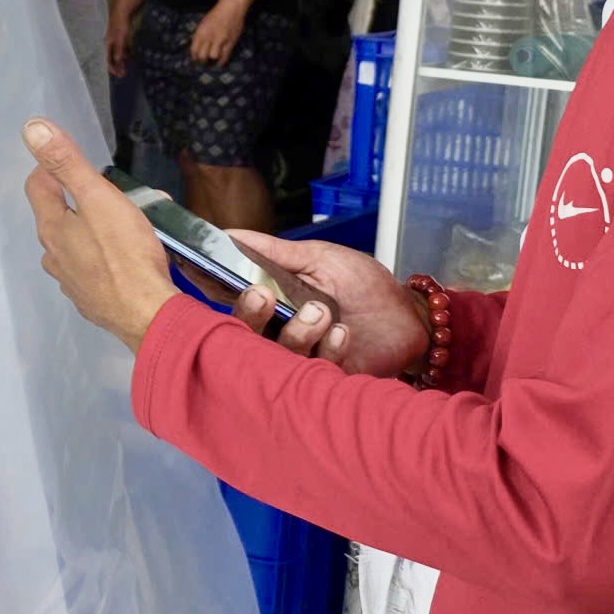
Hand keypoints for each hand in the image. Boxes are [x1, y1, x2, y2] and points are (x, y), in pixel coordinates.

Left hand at [22, 119, 176, 352]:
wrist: (148, 315)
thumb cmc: (125, 253)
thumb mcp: (98, 197)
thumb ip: (67, 163)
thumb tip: (32, 129)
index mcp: (52, 228)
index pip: (37, 186)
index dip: (50, 168)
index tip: (73, 162)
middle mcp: (55, 257)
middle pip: (55, 218)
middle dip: (77, 201)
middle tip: (108, 192)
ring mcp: (72, 283)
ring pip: (73, 248)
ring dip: (90, 232)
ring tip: (121, 225)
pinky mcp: (93, 302)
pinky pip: (91, 272)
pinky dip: (102, 259)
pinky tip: (124, 260)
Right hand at [106, 7, 136, 78]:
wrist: (122, 11)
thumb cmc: (119, 25)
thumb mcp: (120, 38)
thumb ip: (118, 50)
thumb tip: (117, 61)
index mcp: (107, 44)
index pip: (107, 60)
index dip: (112, 68)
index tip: (118, 75)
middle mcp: (109, 43)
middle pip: (112, 58)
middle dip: (117, 66)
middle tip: (123, 74)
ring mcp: (115, 40)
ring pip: (117, 53)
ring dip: (122, 61)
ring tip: (127, 67)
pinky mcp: (120, 37)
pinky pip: (122, 48)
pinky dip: (126, 52)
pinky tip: (130, 56)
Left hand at [189, 1, 246, 65]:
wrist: (230, 7)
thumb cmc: (216, 14)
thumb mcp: (203, 24)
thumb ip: (200, 36)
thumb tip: (197, 48)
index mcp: (200, 32)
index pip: (194, 50)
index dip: (194, 57)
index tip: (195, 60)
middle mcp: (209, 37)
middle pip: (202, 56)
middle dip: (202, 61)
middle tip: (204, 62)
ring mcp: (220, 40)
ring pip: (213, 57)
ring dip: (212, 60)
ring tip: (212, 61)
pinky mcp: (230, 42)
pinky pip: (225, 56)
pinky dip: (221, 61)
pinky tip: (220, 62)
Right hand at [224, 229, 431, 377]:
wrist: (410, 320)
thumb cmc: (365, 287)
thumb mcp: (319, 259)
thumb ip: (275, 251)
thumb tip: (230, 234)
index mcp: (272, 300)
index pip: (230, 296)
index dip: (213, 287)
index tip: (203, 272)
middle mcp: (278, 330)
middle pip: (242, 333)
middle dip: (248, 313)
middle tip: (263, 295)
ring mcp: (299, 357)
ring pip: (274, 353)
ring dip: (297, 330)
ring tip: (322, 311)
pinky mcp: (321, 380)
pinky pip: (310, 371)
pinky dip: (326, 349)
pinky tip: (342, 332)